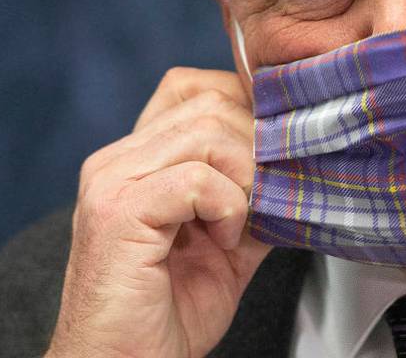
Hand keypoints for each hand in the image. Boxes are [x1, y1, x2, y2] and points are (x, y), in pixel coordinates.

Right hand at [46, 68, 269, 357]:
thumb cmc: (164, 318)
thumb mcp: (224, 244)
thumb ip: (249, 197)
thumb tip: (294, 165)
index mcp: (133, 159)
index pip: (192, 87)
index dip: (243, 110)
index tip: (273, 154)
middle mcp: (115, 161)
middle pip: (207, 103)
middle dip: (254, 147)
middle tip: (267, 196)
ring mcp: (111, 182)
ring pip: (206, 134)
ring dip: (244, 180)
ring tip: (240, 226)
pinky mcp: (118, 212)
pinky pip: (196, 180)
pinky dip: (228, 208)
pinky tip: (224, 242)